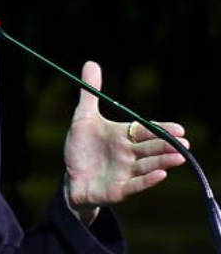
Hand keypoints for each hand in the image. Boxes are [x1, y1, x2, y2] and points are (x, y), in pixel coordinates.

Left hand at [63, 61, 187, 223]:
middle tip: (183, 143)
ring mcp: (125, 173)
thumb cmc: (81, 149)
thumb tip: (91, 63)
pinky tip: (160, 175)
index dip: (162, 129)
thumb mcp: (83, 120)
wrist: (70, 179)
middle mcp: (129, 155)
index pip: (147, 130)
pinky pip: (135, 185)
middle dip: (167, 146)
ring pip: (147, 166)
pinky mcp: (118, 190)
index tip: (179, 128)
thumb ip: (90, 94)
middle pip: (151, 148)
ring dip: (163, 162)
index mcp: (125, 136)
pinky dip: (147, 181)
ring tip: (179, 158)